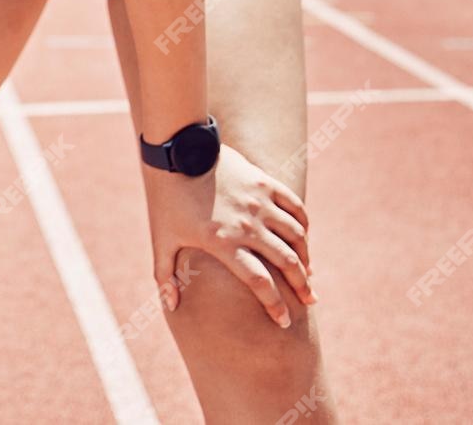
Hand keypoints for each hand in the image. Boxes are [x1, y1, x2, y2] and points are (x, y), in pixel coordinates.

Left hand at [144, 142, 313, 327]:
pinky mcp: (264, 183)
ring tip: (309, 273)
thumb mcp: (161, 239)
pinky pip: (295, 207)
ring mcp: (259, 203)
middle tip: (310, 301)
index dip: (275, 305)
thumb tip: (171, 306)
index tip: (283, 321)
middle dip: (302, 286)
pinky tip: (304, 238)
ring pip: (296, 236)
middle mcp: (247, 225)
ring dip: (306, 257)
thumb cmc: (167, 199)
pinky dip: (303, 225)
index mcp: (223, 243)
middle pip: (286, 261)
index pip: (259, 282)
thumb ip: (165, 276)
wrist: (177, 151)